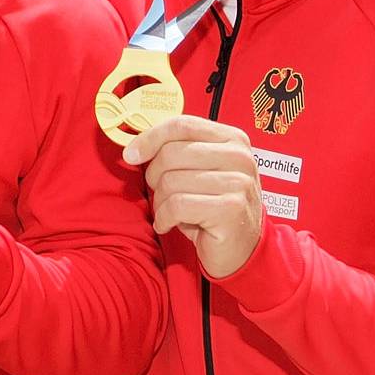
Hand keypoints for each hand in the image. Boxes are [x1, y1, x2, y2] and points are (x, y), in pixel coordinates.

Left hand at [122, 115, 263, 278]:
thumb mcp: (199, 171)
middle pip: (172, 152)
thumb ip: (176, 151)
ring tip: (169, 212)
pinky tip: (169, 224)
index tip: (132, 154)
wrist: (242, 249)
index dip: (150, 137)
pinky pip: (177, 205)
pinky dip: (164, 218)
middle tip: (160, 192)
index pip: (182, 125)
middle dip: (154, 176)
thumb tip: (134, 148)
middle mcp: (240, 157)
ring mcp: (238, 183)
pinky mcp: (231, 209)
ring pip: (171, 181)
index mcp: (233, 139)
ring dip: (160, 201)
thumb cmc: (214, 207)